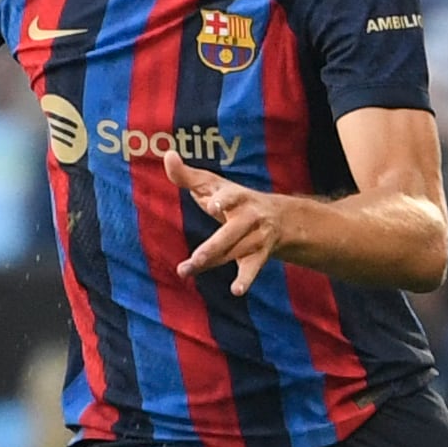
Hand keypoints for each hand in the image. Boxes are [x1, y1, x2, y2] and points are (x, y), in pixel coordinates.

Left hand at [160, 152, 289, 294]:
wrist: (280, 217)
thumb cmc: (234, 198)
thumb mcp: (213, 185)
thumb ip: (187, 175)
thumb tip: (167, 155)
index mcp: (237, 197)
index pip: (230, 196)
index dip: (222, 200)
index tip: (212, 205)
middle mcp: (249, 217)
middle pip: (231, 232)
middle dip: (213, 246)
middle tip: (195, 259)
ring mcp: (257, 237)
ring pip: (234, 252)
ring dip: (212, 262)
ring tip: (187, 270)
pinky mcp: (259, 255)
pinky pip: (252, 268)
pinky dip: (245, 280)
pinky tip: (236, 291)